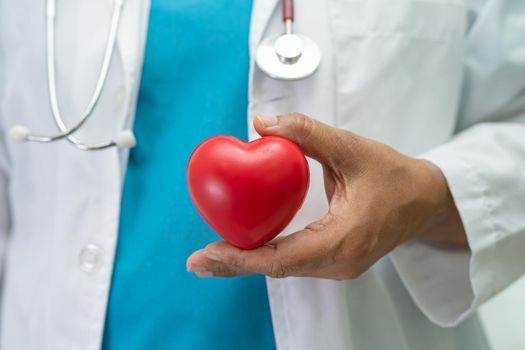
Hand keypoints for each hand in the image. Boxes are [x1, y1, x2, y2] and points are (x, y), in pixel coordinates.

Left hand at [186, 113, 466, 278]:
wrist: (425, 201)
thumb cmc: (394, 176)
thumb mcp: (351, 147)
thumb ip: (306, 133)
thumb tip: (260, 124)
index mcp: (344, 239)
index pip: (283, 257)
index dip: (242, 258)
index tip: (208, 256)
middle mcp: (339, 262)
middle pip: (276, 268)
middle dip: (235, 264)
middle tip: (197, 262)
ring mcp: (338, 266)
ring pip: (283, 268)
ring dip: (247, 262)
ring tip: (211, 258)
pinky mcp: (336, 261)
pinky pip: (293, 261)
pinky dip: (265, 256)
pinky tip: (243, 249)